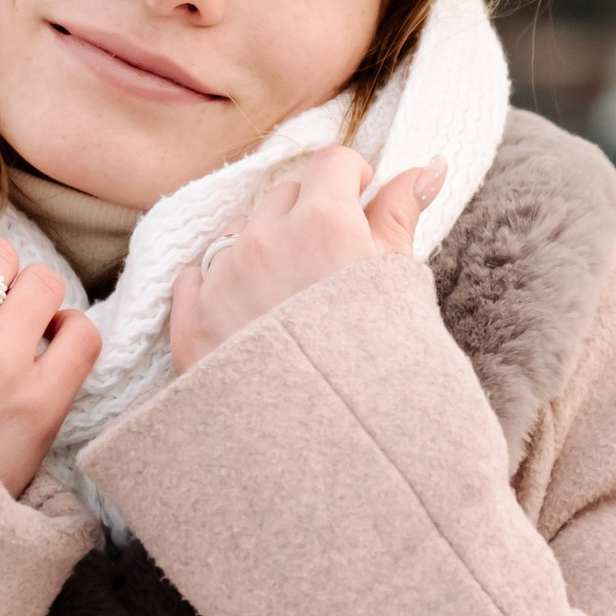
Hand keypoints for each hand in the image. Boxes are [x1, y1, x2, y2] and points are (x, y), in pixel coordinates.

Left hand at [168, 146, 446, 375]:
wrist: (328, 452)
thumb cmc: (377, 368)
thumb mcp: (398, 286)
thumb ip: (402, 216)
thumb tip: (425, 164)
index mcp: (324, 223)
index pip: (332, 163)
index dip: (351, 178)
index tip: (360, 202)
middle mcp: (264, 240)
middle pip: (283, 195)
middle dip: (306, 215)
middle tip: (329, 264)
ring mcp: (221, 278)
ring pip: (238, 232)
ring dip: (261, 250)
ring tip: (289, 301)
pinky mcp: (190, 321)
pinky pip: (195, 276)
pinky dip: (217, 286)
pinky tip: (247, 320)